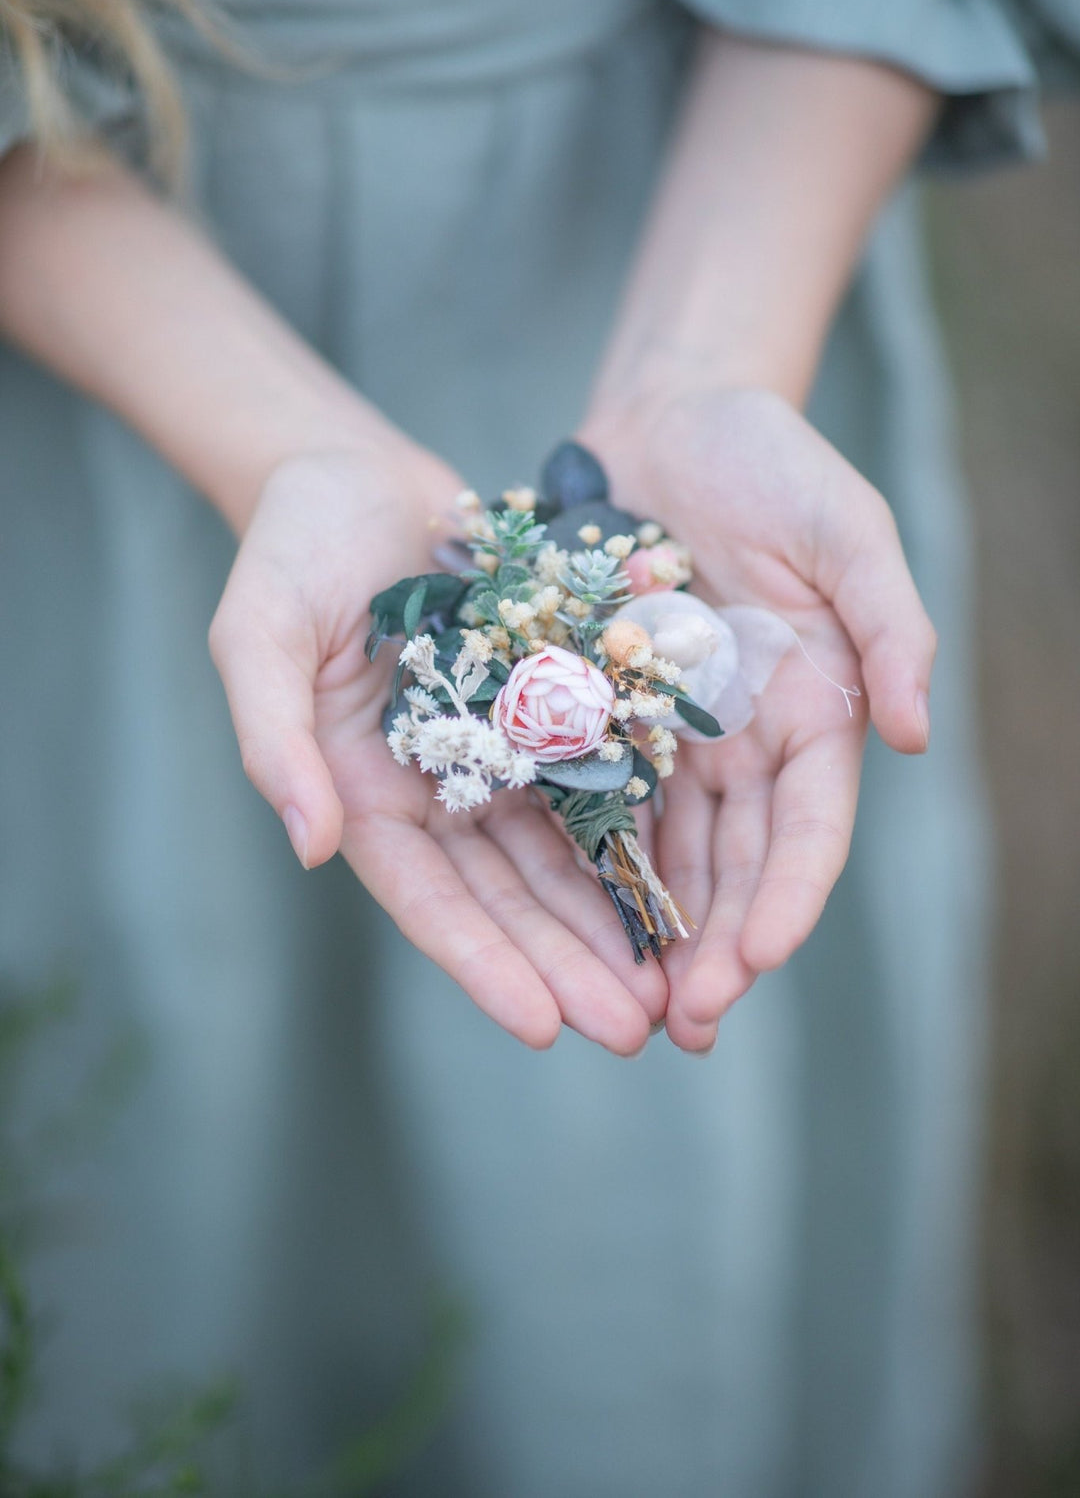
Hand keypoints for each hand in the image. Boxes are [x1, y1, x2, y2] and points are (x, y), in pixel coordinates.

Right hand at [209, 444, 665, 1054]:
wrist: (350, 475)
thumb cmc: (288, 553)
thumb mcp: (259, 638)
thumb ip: (276, 740)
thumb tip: (309, 845)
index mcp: (363, 793)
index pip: (428, 900)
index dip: (484, 964)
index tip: (545, 1026)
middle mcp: (435, 790)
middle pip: (509, 898)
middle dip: (569, 966)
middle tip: (638, 1029)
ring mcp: (494, 754)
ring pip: (562, 856)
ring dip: (612, 922)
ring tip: (674, 988)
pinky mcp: (543, 708)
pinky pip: (596, 779)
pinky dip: (633, 833)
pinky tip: (684, 879)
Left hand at [581, 387, 935, 1051]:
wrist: (671, 415)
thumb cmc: (772, 461)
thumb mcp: (847, 529)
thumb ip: (888, 625)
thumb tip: (920, 734)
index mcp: (815, 710)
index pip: (809, 827)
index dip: (789, 895)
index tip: (758, 955)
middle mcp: (745, 739)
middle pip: (735, 863)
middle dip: (715, 945)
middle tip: (685, 1024)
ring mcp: (670, 733)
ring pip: (664, 854)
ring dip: (652, 934)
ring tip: (627, 1007)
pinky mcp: (599, 710)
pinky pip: (591, 797)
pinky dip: (588, 865)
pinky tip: (566, 924)